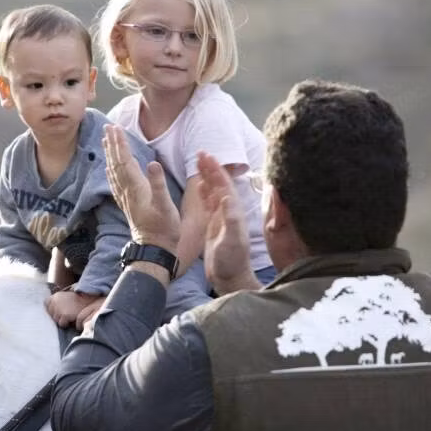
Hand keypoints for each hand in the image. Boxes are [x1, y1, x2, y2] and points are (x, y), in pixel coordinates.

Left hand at [44, 290, 103, 329]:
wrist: (89, 301)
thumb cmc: (78, 301)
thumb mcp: (66, 296)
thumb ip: (57, 301)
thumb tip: (49, 311)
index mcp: (56, 296)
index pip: (46, 303)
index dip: (51, 308)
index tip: (57, 310)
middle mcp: (55, 301)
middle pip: (50, 313)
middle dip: (56, 315)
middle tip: (65, 313)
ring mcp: (59, 309)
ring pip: (55, 319)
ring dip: (61, 319)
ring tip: (69, 316)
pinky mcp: (64, 316)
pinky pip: (61, 323)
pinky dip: (66, 323)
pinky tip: (72, 319)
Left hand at [103, 124, 179, 252]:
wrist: (155, 249)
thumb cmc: (164, 228)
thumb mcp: (166, 205)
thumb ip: (158, 184)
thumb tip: (153, 163)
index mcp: (136, 187)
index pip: (125, 160)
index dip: (121, 143)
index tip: (116, 127)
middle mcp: (127, 191)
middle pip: (116, 162)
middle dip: (112, 144)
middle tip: (108, 127)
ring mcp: (126, 198)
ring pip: (114, 171)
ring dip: (110, 155)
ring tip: (106, 141)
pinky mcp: (128, 204)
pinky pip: (115, 183)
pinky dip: (111, 172)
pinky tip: (109, 168)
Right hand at [196, 151, 258, 293]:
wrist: (229, 278)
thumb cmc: (232, 261)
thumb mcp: (232, 240)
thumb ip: (230, 219)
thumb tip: (226, 197)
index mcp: (233, 212)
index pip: (224, 185)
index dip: (216, 169)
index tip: (206, 156)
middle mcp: (229, 212)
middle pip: (219, 184)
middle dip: (210, 168)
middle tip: (200, 152)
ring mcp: (221, 218)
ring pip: (214, 192)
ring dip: (207, 177)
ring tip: (198, 163)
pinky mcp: (215, 226)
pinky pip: (209, 205)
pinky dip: (204, 193)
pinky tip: (200, 186)